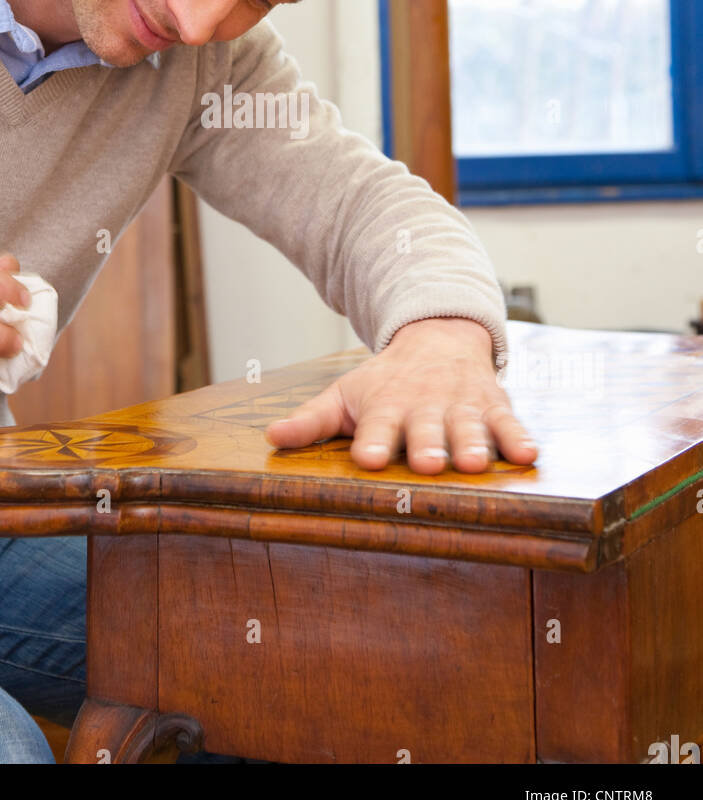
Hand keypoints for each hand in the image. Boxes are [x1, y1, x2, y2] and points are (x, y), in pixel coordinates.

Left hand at [265, 317, 537, 473]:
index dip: (372, 440)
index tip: (366, 458)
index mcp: (385, 406)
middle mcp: (424, 406)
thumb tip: (271, 438)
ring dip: (472, 443)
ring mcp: (461, 405)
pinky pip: (509, 423)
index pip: (376, 425)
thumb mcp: (345, 395)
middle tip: (428, 463)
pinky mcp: (494, 406)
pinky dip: (519, 438)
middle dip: (428, 444)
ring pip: (468, 426)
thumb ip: (312, 420)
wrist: (438, 336)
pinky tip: (529, 455)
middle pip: (426, 428)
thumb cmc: (385, 381)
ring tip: (476, 463)